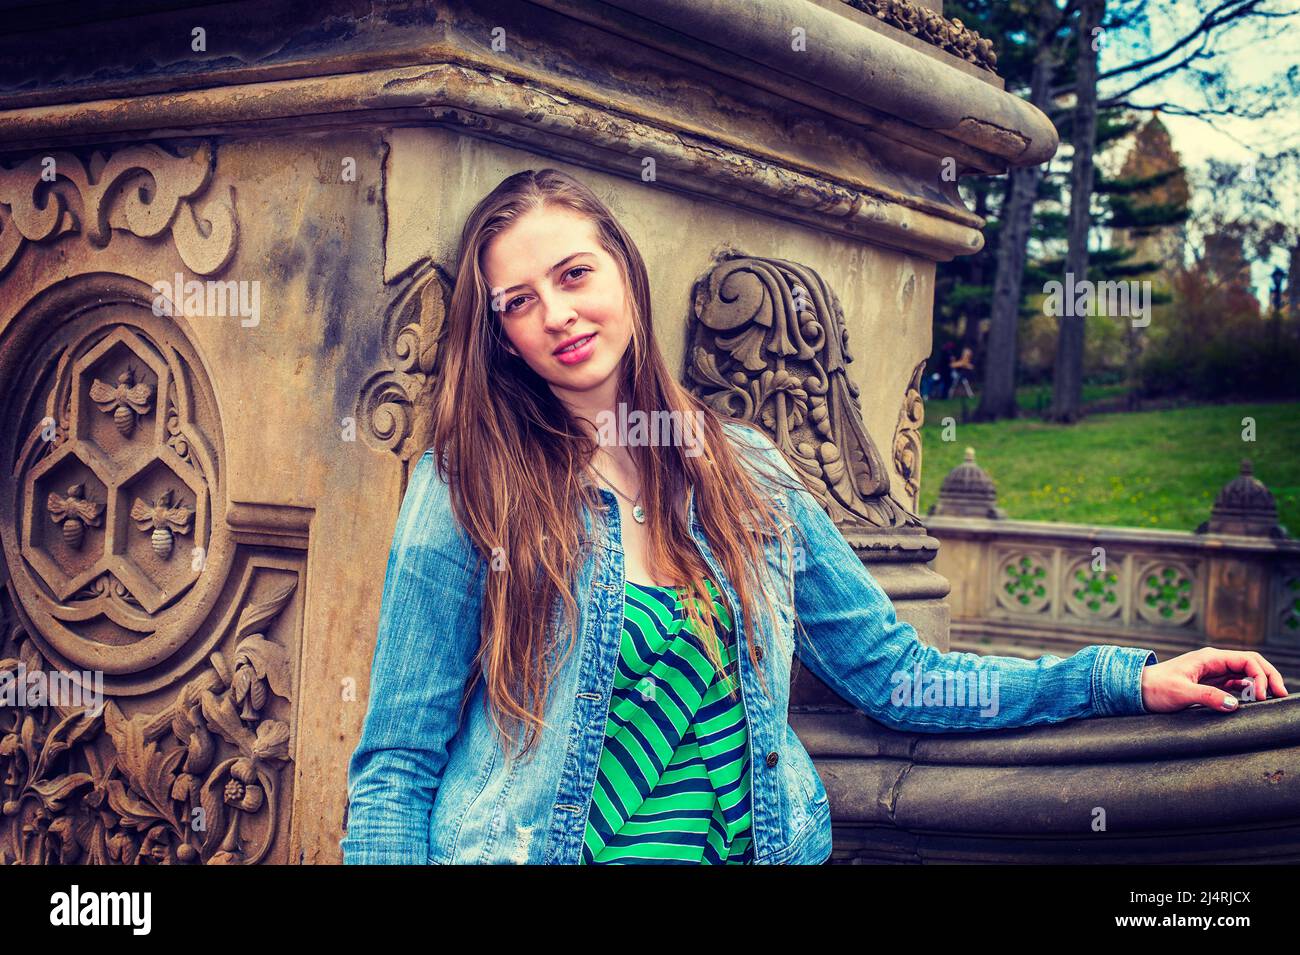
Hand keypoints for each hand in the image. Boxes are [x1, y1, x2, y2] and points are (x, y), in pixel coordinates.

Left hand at [1140, 647, 1288, 713]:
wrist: (1135, 690)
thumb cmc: (1154, 688)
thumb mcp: (1180, 693)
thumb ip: (1207, 697)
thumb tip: (1233, 704)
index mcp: (1209, 658)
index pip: (1247, 659)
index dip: (1261, 675)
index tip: (1262, 695)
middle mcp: (1214, 662)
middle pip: (1250, 664)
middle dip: (1268, 677)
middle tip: (1281, 695)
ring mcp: (1212, 673)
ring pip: (1244, 674)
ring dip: (1259, 684)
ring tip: (1270, 701)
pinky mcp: (1209, 684)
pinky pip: (1234, 685)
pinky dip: (1247, 692)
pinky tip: (1252, 702)